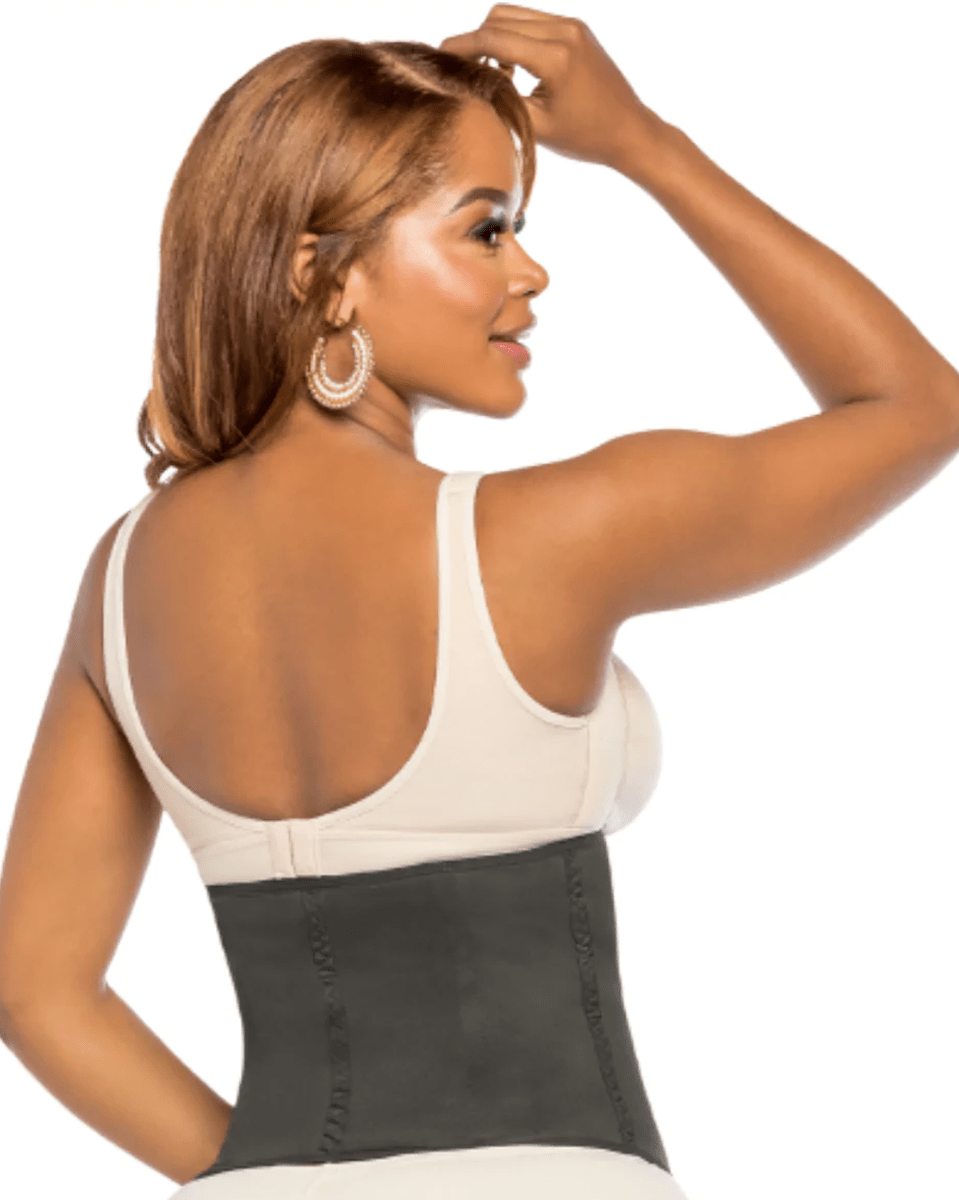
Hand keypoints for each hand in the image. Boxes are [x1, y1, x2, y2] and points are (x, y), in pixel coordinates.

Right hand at [439, 4, 664, 170]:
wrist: (630, 130)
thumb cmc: (587, 137)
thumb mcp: (536, 127)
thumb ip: (500, 100)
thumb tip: (468, 86)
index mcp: (555, 57)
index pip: (493, 39)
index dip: (461, 46)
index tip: (439, 57)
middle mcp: (564, 31)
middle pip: (499, 19)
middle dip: (475, 42)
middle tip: (463, 71)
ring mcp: (572, 26)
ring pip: (513, 15)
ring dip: (494, 38)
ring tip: (495, 75)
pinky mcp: (576, 28)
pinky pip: (532, 21)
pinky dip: (513, 38)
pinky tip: (515, 68)